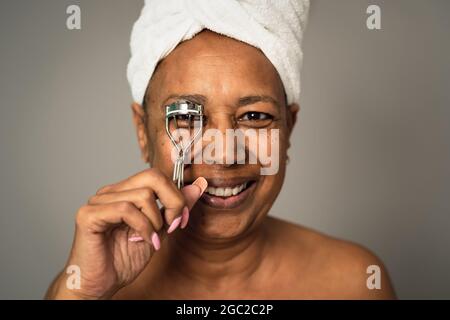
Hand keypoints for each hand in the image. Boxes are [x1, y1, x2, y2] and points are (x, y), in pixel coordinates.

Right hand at [45, 168, 206, 298]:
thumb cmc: (123, 260)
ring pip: (142, 195)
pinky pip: (125, 209)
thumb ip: (175, 207)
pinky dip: (142, 227)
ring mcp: (98, 202)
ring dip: (155, 221)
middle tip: (172, 225)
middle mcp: (110, 193)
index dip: (177, 195)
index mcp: (124, 192)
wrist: (100, 285)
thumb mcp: (159, 230)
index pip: (157, 176)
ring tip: (151, 238)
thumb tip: (198, 185)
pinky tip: (142, 240)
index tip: (181, 219)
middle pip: (152, 176)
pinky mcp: (88, 215)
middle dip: (172, 201)